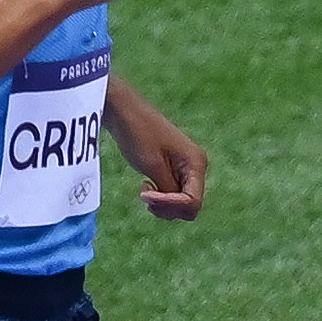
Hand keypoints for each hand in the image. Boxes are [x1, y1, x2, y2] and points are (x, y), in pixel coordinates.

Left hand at [121, 103, 207, 220]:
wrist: (125, 113)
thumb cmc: (138, 135)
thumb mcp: (152, 166)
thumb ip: (168, 190)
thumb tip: (180, 207)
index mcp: (196, 164)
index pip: (193, 203)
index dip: (169, 205)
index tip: (145, 195)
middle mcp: (196, 167)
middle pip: (190, 206)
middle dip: (167, 207)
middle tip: (144, 196)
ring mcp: (187, 168)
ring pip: (182, 202)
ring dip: (162, 203)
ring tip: (144, 190)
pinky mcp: (176, 168)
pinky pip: (175, 193)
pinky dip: (161, 196)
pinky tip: (146, 185)